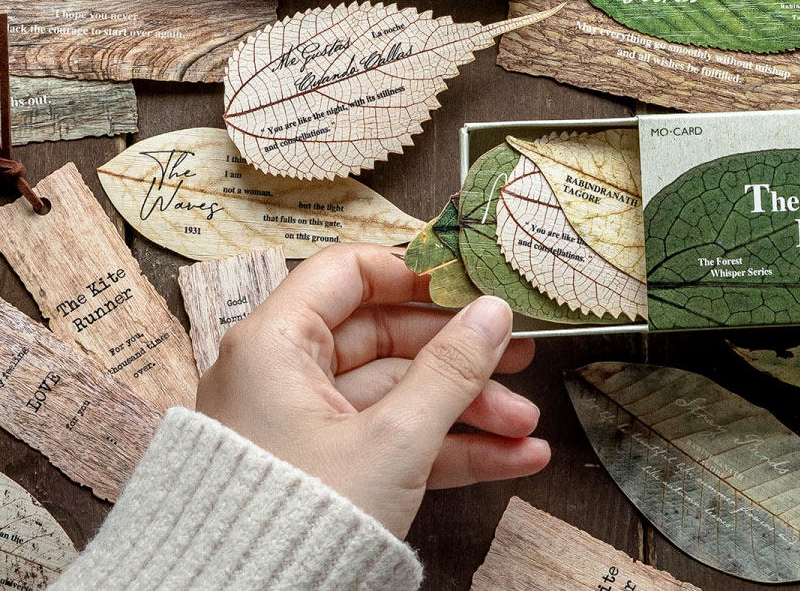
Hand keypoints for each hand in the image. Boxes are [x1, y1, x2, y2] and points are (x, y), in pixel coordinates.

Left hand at [193, 243, 549, 535]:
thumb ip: (449, 371)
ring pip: (396, 398)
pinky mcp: (321, 473)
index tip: (469, 287)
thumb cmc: (297, 524)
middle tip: (519, 356)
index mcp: (274, 344)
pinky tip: (507, 459)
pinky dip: (444, 451)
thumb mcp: (391, 441)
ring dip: (465, 412)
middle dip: (460, 359)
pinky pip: (388, 444)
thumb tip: (492, 313)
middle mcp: (282, 376)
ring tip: (525, 430)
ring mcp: (302, 428)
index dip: (413, 275)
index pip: (347, 274)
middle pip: (384, 340)